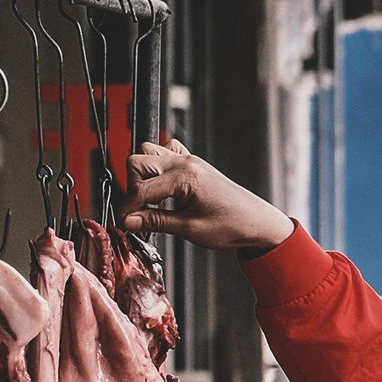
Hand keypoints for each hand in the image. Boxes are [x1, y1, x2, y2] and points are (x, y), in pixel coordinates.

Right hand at [123, 137, 294, 254]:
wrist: (256, 221)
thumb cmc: (231, 225)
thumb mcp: (190, 229)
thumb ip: (156, 222)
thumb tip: (128, 221)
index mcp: (185, 176)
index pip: (141, 189)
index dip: (128, 209)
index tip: (125, 224)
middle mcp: (185, 162)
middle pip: (138, 162)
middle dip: (132, 188)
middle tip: (139, 213)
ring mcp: (189, 159)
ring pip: (148, 152)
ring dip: (142, 176)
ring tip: (151, 201)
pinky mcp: (192, 163)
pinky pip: (166, 152)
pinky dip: (157, 167)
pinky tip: (163, 188)